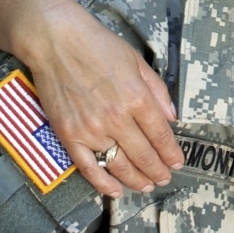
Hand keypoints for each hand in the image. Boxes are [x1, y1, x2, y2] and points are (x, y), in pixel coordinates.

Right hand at [24, 0, 183, 197]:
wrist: (55, 41)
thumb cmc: (98, 45)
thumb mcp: (136, 62)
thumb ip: (157, 91)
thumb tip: (171, 117)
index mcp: (137, 98)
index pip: (161, 136)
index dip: (172, 153)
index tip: (178, 162)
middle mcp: (117, 118)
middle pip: (144, 155)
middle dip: (158, 170)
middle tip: (165, 178)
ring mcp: (91, 130)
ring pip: (120, 165)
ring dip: (137, 180)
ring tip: (147, 186)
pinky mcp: (69, 135)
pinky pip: (89, 167)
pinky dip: (103, 183)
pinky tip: (116, 191)